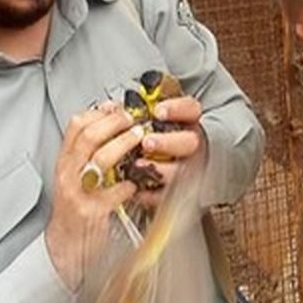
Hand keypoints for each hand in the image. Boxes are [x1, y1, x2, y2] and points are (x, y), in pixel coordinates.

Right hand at [46, 103, 143, 289]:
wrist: (65, 246)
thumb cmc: (75, 208)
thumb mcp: (75, 175)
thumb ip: (89, 151)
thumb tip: (109, 122)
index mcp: (65, 162)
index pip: (75, 126)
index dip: (99, 112)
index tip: (117, 107)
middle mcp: (68, 175)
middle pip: (88, 136)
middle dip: (114, 123)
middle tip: (133, 119)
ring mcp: (79, 194)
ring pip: (100, 159)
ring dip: (123, 145)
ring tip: (139, 139)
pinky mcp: (93, 212)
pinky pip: (115, 191)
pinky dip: (129, 184)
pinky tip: (137, 182)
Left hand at [130, 95, 205, 209]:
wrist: (149, 177)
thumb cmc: (147, 141)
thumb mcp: (145, 121)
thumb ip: (134, 115)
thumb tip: (110, 107)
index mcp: (187, 122)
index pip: (191, 110)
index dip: (176, 109)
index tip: (158, 112)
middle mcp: (191, 144)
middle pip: (190, 142)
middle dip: (168, 142)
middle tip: (147, 142)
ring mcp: (187, 168)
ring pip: (183, 169)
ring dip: (160, 169)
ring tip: (137, 166)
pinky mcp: (178, 191)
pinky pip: (169, 195)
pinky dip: (153, 195)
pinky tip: (137, 190)